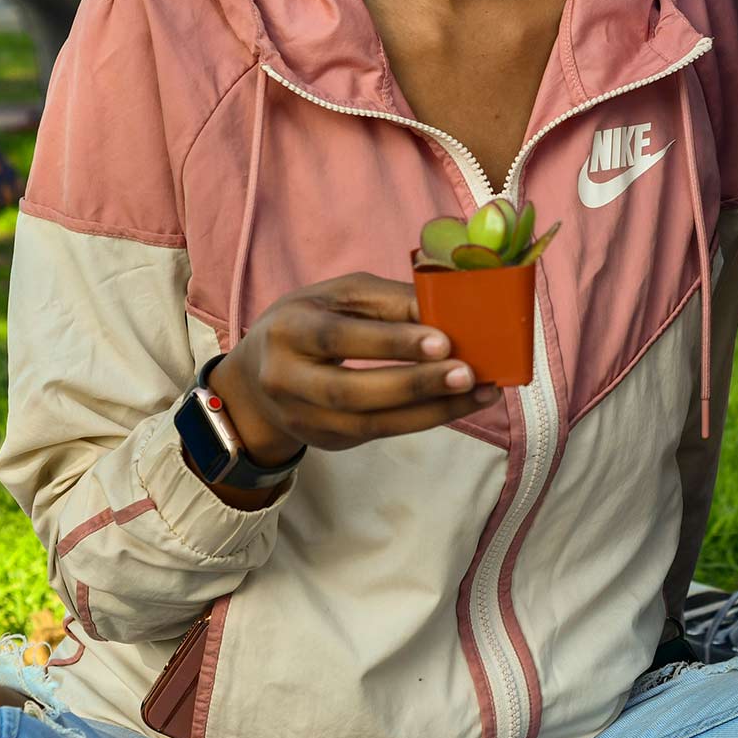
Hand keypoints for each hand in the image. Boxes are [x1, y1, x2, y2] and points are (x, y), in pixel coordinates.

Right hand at [214, 273, 497, 461]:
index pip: (338, 338)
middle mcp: (287, 380)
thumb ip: (389, 300)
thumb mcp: (339, 296)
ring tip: (481, 392)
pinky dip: (426, 419)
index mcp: (288, 330)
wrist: (257, 379)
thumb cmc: (310, 321)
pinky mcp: (327, 441)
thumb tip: (450, 307)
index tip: (442, 340)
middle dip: (415, 384)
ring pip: (371, 423)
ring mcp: (305, 419)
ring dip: (432, 410)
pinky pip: (382, 433)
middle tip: (469, 373)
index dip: (390, 342)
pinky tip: (462, 404)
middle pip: (351, 391)